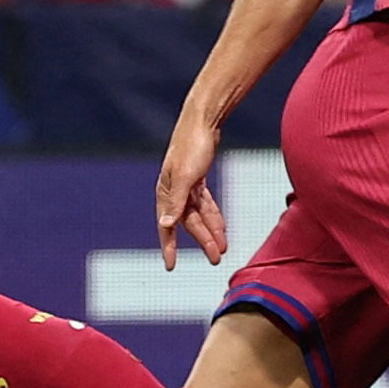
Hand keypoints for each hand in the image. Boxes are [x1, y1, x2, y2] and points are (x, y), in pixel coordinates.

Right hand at [154, 100, 227, 270]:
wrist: (203, 120)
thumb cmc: (193, 145)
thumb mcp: (186, 175)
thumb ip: (176, 201)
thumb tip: (165, 225)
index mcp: (165, 192)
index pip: (167, 226)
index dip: (169, 247)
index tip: (171, 267)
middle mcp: (173, 191)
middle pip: (189, 222)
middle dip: (203, 240)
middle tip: (216, 259)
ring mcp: (186, 185)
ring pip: (199, 215)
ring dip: (211, 231)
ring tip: (223, 249)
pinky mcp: (197, 178)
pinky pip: (205, 203)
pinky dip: (213, 215)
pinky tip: (222, 228)